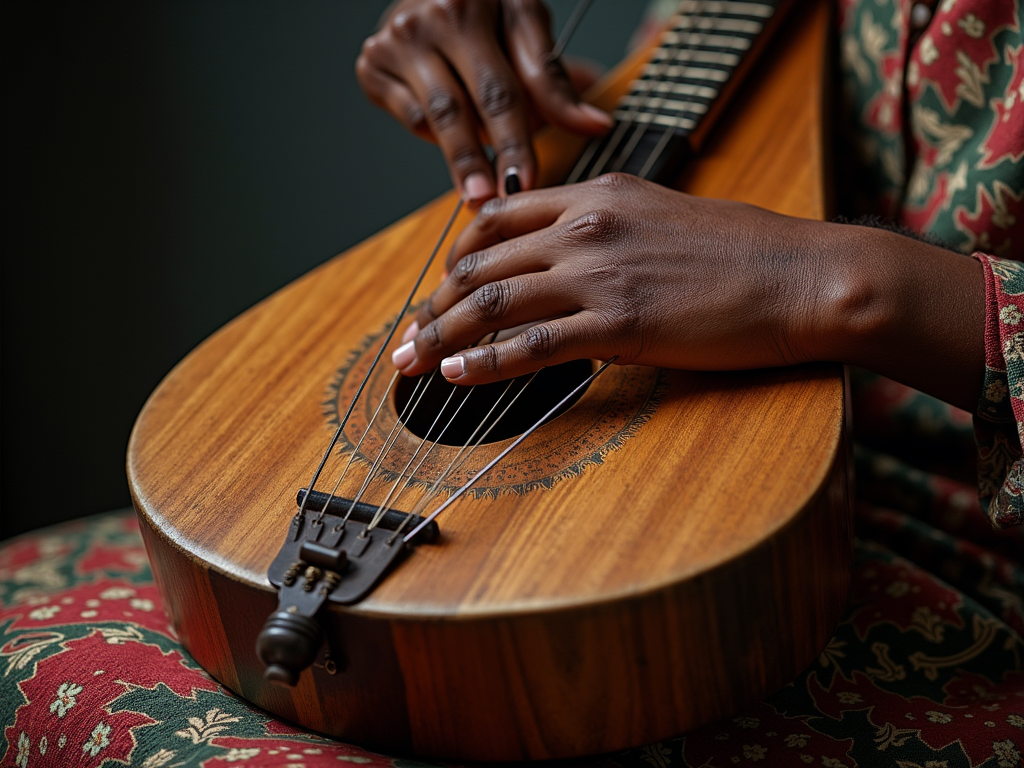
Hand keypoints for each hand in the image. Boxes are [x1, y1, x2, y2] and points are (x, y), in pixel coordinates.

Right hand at [356, 0, 612, 204]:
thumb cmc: (487, 8)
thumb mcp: (527, 26)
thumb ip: (554, 80)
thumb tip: (597, 126)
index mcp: (467, 4)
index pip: (499, 89)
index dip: (515, 141)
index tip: (526, 184)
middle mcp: (423, 20)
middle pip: (459, 110)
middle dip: (479, 162)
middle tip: (494, 203)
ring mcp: (391, 43)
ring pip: (432, 119)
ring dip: (458, 161)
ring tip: (477, 194)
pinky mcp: (371, 65)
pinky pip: (411, 117)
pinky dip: (435, 136)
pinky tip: (456, 143)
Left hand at [389, 172, 985, 412]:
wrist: (803, 277)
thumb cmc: (746, 254)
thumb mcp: (665, 217)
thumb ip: (611, 231)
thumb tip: (576, 263)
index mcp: (597, 195)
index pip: (499, 219)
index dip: (458, 256)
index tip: (443, 287)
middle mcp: (587, 226)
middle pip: (482, 262)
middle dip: (435, 302)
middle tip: (408, 332)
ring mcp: (601, 273)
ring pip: (495, 302)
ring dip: (441, 333)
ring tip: (409, 360)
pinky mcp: (620, 323)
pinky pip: (534, 345)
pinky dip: (486, 361)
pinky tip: (456, 373)